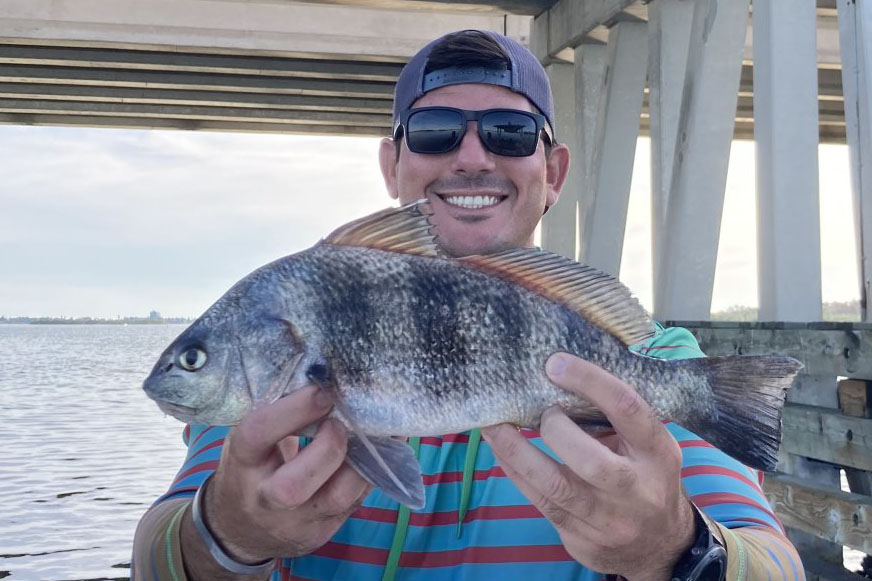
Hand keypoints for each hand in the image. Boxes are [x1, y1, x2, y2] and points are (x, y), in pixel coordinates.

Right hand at [196, 385, 370, 566]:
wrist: (239, 529)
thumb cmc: (250, 469)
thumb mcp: (249, 440)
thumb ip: (278, 414)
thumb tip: (322, 376)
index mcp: (242, 463)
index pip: (259, 434)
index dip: (294, 409)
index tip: (323, 390)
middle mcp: (264, 499)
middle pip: (295, 485)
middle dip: (330, 445)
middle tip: (343, 420)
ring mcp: (295, 523)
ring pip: (337, 498)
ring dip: (362, 460)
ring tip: (369, 433)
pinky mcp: (322, 533)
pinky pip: (356, 502)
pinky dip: (370, 472)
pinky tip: (378, 451)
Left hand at [482, 353, 695, 580]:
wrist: (660, 545)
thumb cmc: (645, 475)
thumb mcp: (647, 444)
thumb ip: (614, 418)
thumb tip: (557, 376)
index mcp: (658, 453)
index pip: (627, 410)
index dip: (590, 382)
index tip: (555, 363)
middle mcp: (637, 490)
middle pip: (591, 461)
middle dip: (554, 429)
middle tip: (539, 411)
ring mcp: (610, 522)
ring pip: (556, 487)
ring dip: (516, 452)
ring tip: (493, 426)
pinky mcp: (583, 541)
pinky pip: (541, 503)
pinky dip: (516, 473)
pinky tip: (500, 452)